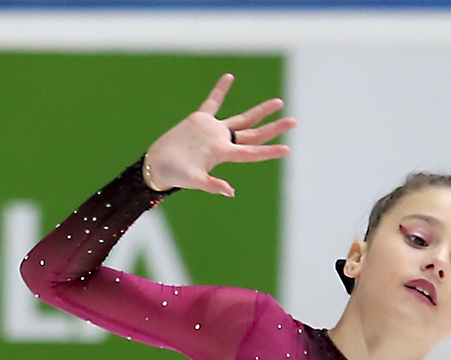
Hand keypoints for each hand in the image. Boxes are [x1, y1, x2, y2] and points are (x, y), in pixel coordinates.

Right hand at [143, 73, 294, 197]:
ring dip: (260, 111)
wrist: (157, 165)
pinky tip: (229, 77)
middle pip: (254, 133)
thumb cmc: (174, 175)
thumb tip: (230, 192)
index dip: (269, 151)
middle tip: (293, 121)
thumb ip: (211, 185)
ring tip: (278, 103)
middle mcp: (222, 141)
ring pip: (242, 119)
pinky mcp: (200, 120)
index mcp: (222, 154)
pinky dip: (220, 90)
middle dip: (274, 128)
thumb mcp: (192, 180)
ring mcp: (213, 130)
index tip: (287, 149)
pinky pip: (213, 102)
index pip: (251, 152)